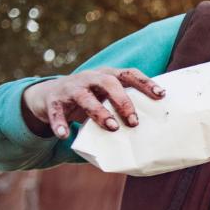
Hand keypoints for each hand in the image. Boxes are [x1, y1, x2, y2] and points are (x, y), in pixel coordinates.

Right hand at [21, 67, 165, 138]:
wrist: (48, 95)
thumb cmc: (89, 99)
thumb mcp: (105, 98)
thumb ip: (121, 108)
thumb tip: (149, 133)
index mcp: (106, 75)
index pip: (129, 74)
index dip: (145, 82)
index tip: (161, 94)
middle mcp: (89, 77)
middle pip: (108, 82)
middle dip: (123, 101)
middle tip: (134, 122)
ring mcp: (70, 88)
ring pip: (84, 97)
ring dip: (99, 112)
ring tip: (112, 127)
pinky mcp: (53, 101)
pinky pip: (56, 112)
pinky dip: (60, 123)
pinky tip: (64, 135)